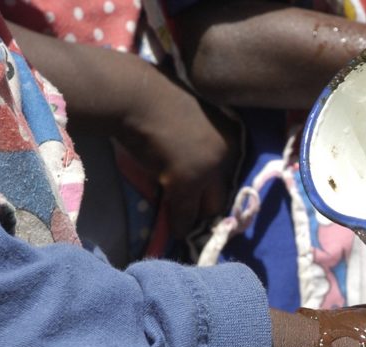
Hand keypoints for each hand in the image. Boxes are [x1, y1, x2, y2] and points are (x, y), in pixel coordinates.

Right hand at [7, 23, 240, 237]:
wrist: (133, 95)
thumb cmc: (153, 98)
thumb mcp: (188, 117)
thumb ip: (197, 139)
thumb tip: (191, 160)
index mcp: (231, 132)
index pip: (231, 172)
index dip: (215, 188)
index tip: (207, 201)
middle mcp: (227, 150)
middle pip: (224, 193)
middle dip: (211, 209)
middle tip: (202, 221)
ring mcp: (210, 166)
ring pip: (207, 207)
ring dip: (197, 220)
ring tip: (189, 231)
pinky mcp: (188, 180)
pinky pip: (186, 213)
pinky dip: (179, 225)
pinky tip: (176, 232)